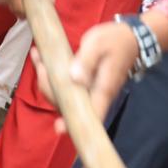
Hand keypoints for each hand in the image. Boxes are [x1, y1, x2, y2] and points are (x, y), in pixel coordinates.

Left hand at [31, 21, 138, 135]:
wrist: (129, 39)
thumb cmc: (115, 41)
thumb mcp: (99, 44)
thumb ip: (87, 60)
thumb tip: (75, 78)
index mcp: (103, 89)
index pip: (92, 114)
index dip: (75, 123)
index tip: (59, 128)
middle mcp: (96, 96)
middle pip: (68, 105)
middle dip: (48, 87)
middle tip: (40, 62)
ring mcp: (89, 93)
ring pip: (63, 96)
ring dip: (46, 80)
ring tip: (38, 56)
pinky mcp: (83, 86)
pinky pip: (64, 87)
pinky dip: (50, 75)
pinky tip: (42, 58)